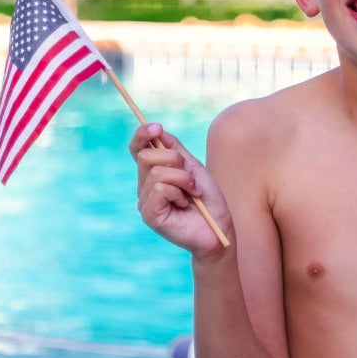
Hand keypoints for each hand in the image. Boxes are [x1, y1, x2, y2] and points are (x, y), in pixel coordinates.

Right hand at [129, 123, 230, 256]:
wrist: (219, 229)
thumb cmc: (209, 202)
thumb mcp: (193, 168)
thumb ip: (175, 150)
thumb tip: (157, 130)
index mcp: (153, 175)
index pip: (137, 149)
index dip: (142, 134)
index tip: (157, 128)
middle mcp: (145, 187)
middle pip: (146, 156)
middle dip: (176, 162)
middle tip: (191, 180)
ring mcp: (145, 202)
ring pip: (156, 172)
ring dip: (183, 180)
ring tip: (193, 194)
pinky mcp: (150, 215)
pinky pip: (160, 189)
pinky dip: (178, 193)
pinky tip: (185, 204)